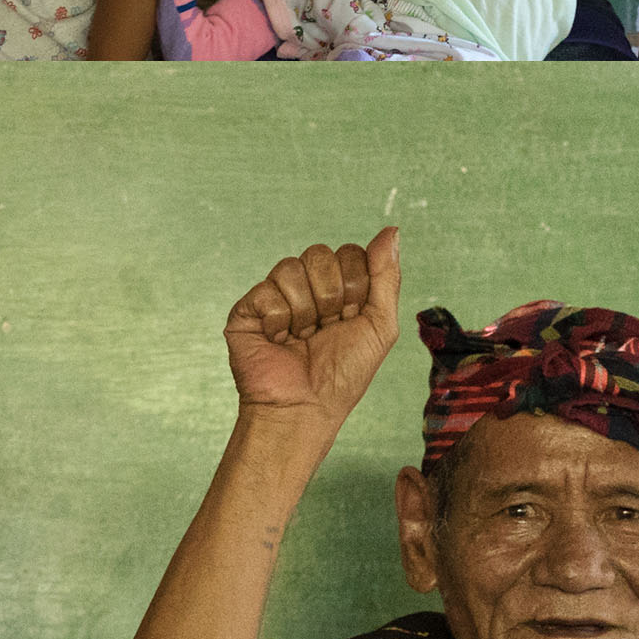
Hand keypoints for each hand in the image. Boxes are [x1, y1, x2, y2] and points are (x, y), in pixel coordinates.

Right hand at [222, 222, 409, 432]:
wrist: (305, 409)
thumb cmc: (343, 376)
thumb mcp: (380, 326)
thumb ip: (386, 276)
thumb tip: (391, 230)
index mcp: (338, 287)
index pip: (350, 253)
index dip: (355, 287)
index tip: (350, 318)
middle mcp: (306, 287)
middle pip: (320, 255)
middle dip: (330, 297)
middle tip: (326, 328)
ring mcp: (275, 296)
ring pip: (292, 268)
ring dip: (305, 311)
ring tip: (301, 337)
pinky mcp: (247, 310)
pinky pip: (266, 290)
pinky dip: (278, 321)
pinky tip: (279, 340)